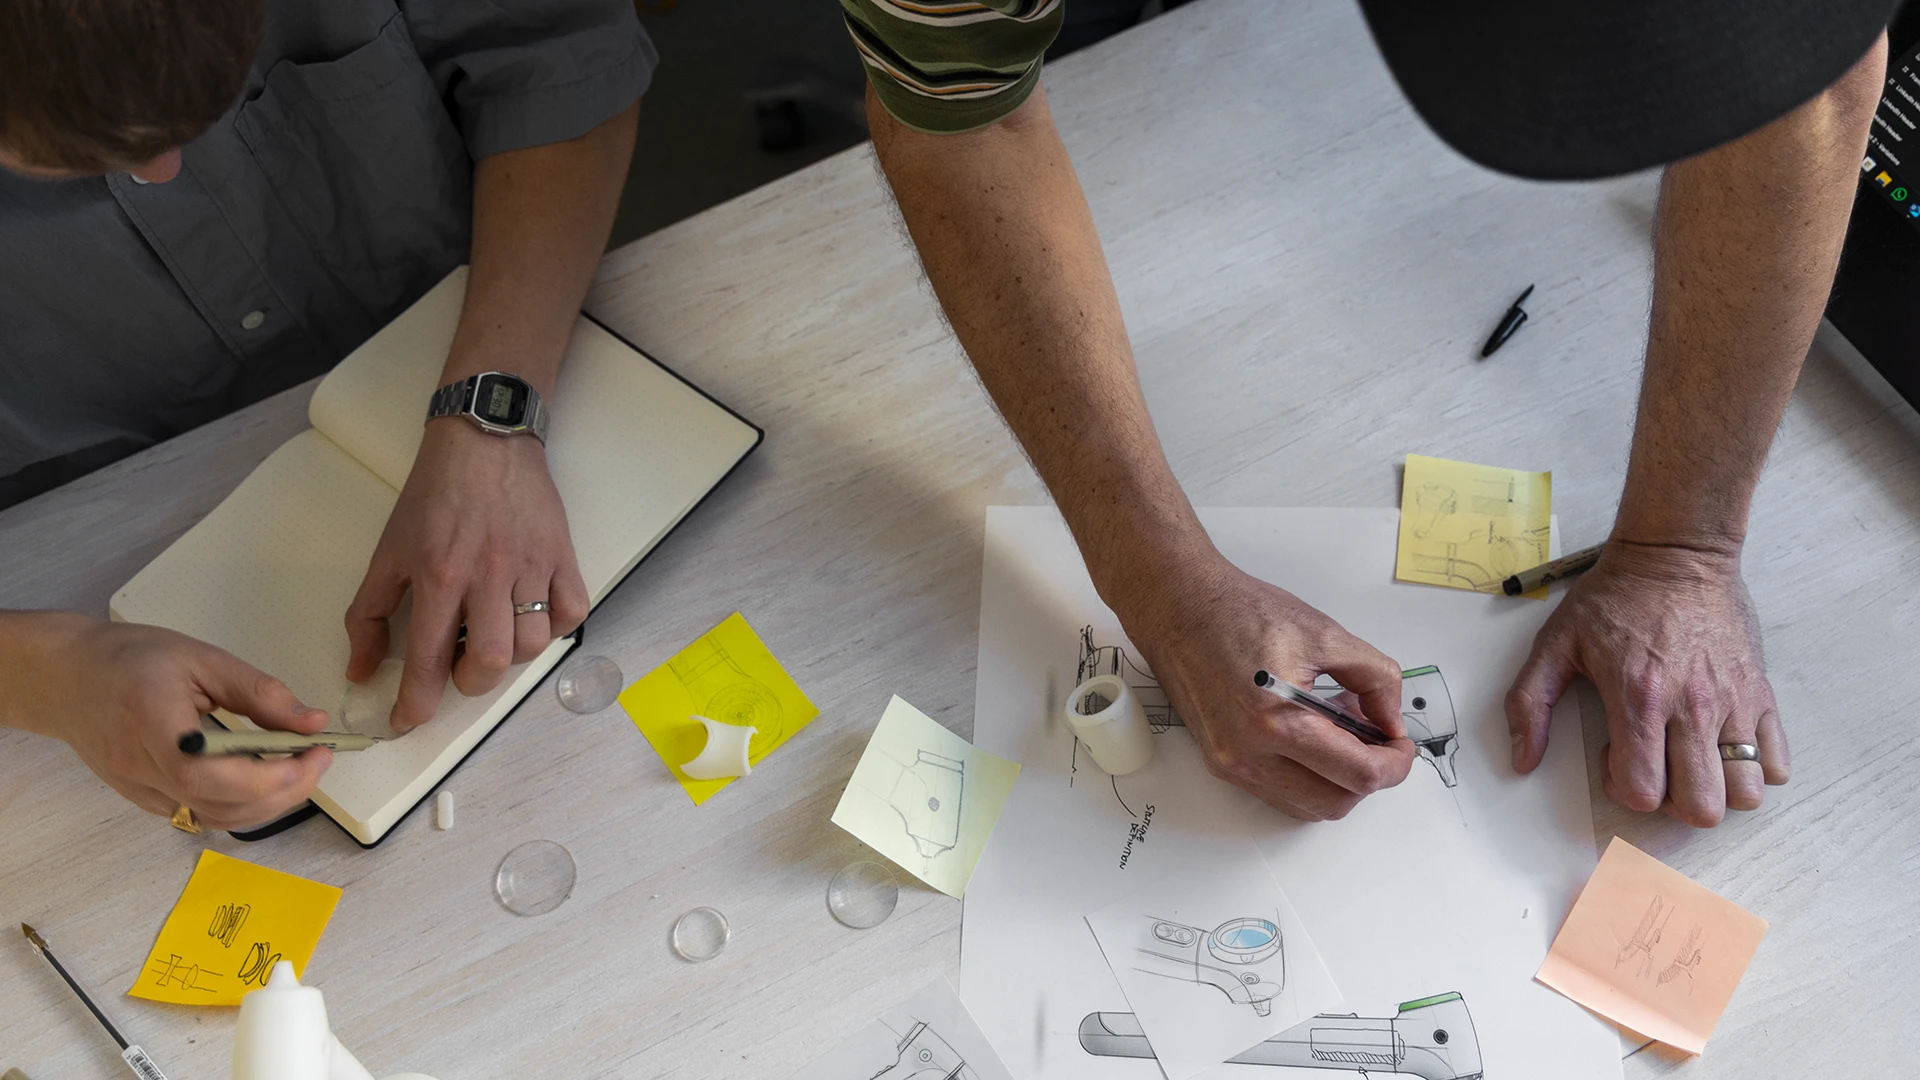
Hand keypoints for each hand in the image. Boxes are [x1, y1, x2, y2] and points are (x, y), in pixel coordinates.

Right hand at [10, 615, 332, 829]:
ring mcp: (140, 790)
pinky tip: (261, 777)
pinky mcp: (144, 799)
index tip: (314, 754)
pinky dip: (240, 805)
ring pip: (215, 819)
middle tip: (318, 759)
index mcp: (153, 723)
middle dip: (284, 792)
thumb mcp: (202, 659)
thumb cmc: (128, 658)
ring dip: (267, 804)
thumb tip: (312, 722)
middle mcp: (142, 767)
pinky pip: (199, 814)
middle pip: (221, 806)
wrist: (64, 677)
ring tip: (297, 768)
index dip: (269, 776)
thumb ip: (259, 693)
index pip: (211, 773)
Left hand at [346, 421, 587, 732]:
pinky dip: (552, 628)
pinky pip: (570, 614)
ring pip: (531, 644)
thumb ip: (368, 613)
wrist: (485, 441)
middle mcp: (486, 576)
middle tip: (457, 668)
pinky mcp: (562, 556)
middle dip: (469, 682)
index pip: (425, 661)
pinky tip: (531, 616)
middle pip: (487, 662)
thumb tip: (361, 670)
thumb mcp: (388, 551)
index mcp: (437, 576)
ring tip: (492, 637)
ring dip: (509, 656)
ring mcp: (530, 567)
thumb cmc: (435, 495)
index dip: (415, 704)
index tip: (408, 721)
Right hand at [1110, 547, 1416, 819]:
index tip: (1401, 745)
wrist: (1177, 607)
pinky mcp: (1221, 762)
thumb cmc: (1238, 612)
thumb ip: (1374, 678)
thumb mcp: (1324, 633)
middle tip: (1379, 742)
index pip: (1358, 774)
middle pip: (1334, 803)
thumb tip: (1391, 718)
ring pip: (1306, 806)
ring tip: (1342, 734)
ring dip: (1337, 782)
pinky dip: (1307, 777)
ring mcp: (1230, 764)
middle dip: (1369, 778)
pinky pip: (1278, 793)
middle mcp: (1248, 754)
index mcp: (1276, 721)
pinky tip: (1313, 738)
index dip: (1394, 765)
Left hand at [1505, 542, 1788, 825]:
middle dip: (1672, 802)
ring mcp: (1734, 703)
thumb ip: (1528, 704)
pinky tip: (1725, 745)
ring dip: (1718, 790)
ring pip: (1746, 793)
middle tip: (1656, 764)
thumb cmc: (1615, 597)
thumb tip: (1523, 760)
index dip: (1624, 788)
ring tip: (1692, 760)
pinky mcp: (1761, 693)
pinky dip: (1756, 768)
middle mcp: (1692, 708)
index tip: (1615, 756)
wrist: (1675, 554)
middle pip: (1701, 806)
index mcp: (1638, 699)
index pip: (1644, 792)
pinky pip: (1779, 762)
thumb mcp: (1554, 644)